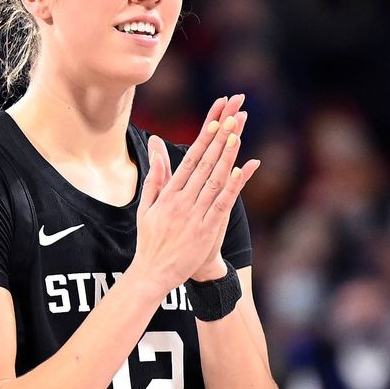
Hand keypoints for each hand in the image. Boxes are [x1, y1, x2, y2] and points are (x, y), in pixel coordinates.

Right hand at [131, 95, 259, 295]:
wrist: (154, 272)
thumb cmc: (151, 240)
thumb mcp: (146, 207)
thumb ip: (154, 178)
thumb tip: (157, 152)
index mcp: (168, 194)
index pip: (189, 160)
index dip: (203, 139)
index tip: (215, 120)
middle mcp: (181, 200)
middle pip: (204, 163)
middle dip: (219, 138)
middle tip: (232, 117)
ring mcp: (195, 214)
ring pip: (215, 179)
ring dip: (227, 155)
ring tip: (238, 133)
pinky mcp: (207, 229)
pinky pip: (223, 203)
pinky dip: (234, 185)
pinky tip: (243, 168)